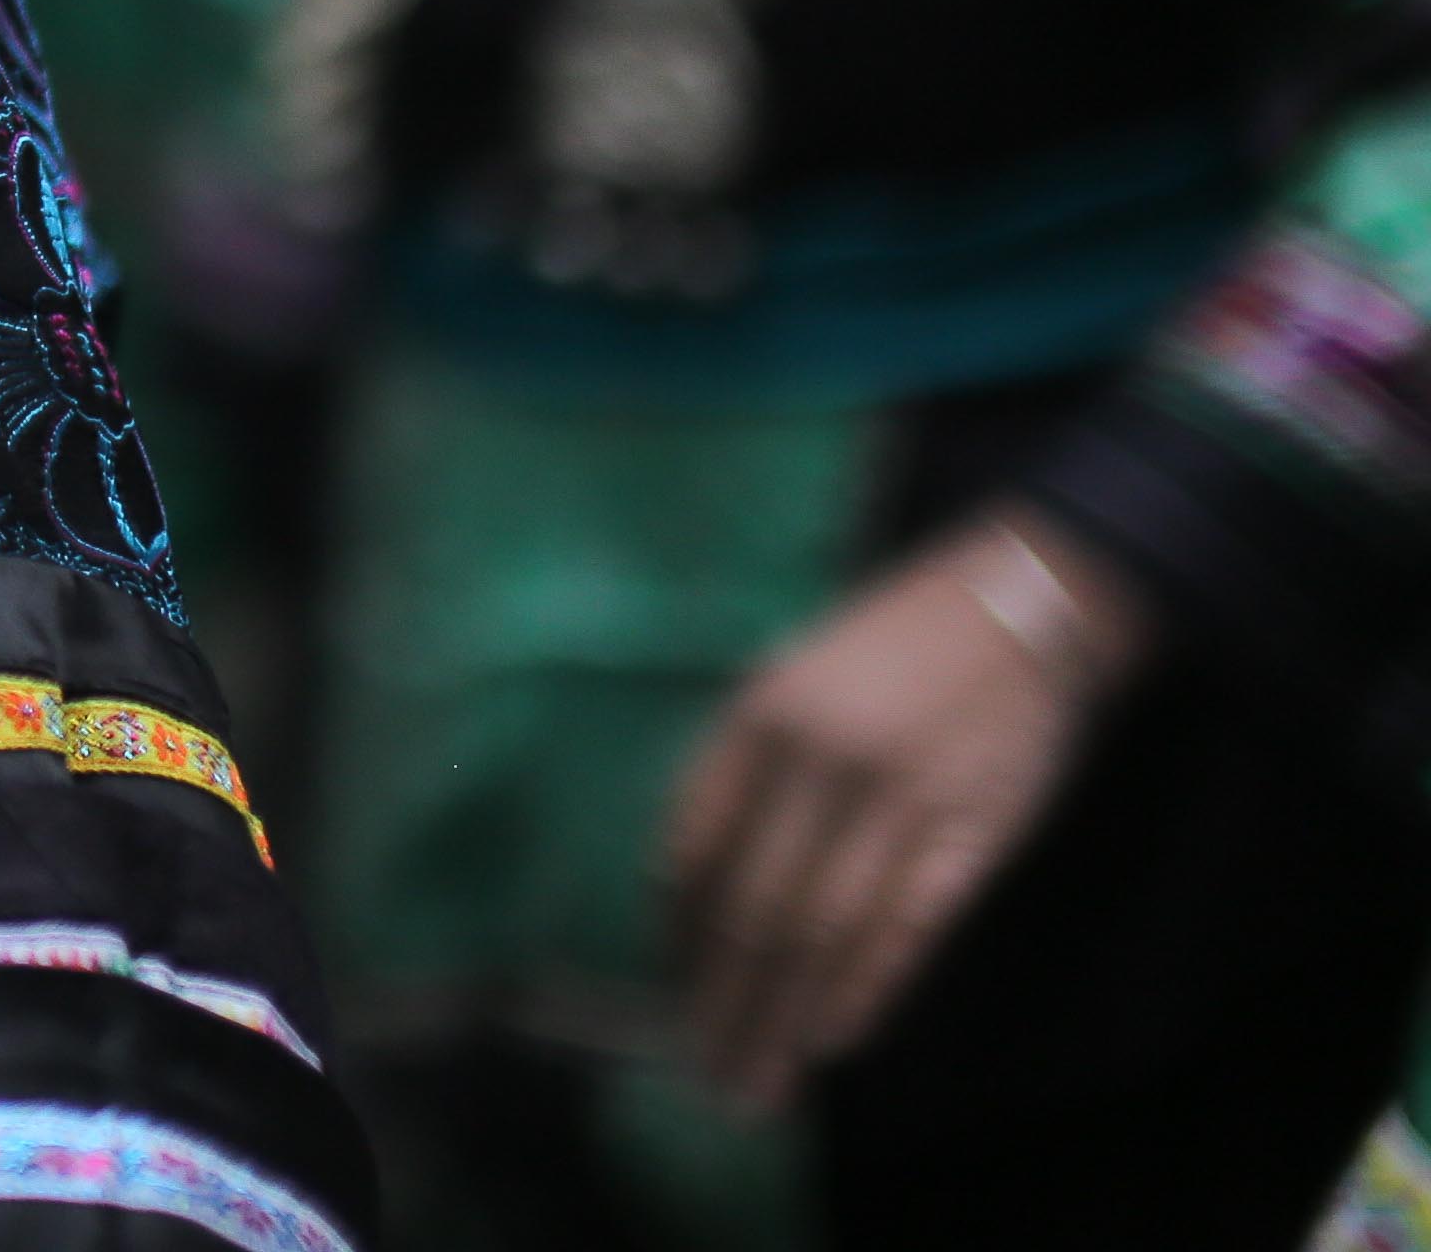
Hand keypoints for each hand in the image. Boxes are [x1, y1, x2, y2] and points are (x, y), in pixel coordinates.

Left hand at [659, 505, 1148, 1114]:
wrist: (1023, 606)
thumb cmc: (892, 643)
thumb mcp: (790, 678)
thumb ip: (743, 770)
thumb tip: (692, 884)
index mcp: (760, 717)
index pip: (696, 846)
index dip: (677, 930)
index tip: (666, 987)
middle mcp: (819, 762)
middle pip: (756, 909)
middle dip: (723, 1000)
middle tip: (703, 1071)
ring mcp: (898, 802)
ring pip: (825, 935)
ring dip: (784, 1017)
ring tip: (756, 1083)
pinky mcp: (971, 835)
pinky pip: (906, 931)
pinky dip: (865, 992)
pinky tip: (831, 1039)